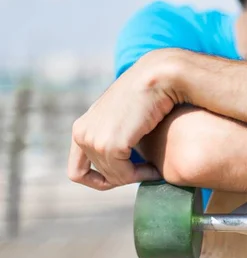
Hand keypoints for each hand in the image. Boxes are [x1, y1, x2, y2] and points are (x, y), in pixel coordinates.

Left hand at [68, 49, 183, 189]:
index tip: (125, 174)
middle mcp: (81, 134)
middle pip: (99, 177)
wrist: (159, 77)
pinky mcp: (110, 144)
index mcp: (81, 128)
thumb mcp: (123, 119)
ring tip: (154, 168)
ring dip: (136, 177)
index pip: (77, 172)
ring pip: (113, 178)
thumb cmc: (149, 97)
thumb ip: (116, 138)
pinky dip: (142, 176)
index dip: (102, 180)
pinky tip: (156, 167)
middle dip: (125, 178)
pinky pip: (124, 176)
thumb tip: (123, 164)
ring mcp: (93, 140)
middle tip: (148, 170)